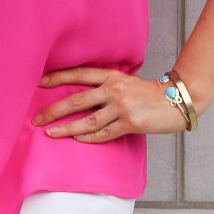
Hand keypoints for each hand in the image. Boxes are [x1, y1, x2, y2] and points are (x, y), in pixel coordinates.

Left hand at [32, 66, 189, 140]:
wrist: (177, 100)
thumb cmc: (149, 92)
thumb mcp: (127, 80)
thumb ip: (107, 84)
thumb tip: (83, 93)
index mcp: (112, 75)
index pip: (79, 74)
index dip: (58, 78)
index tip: (39, 82)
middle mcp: (114, 89)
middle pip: (77, 99)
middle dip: (54, 110)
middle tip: (37, 118)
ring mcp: (122, 106)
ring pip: (87, 121)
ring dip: (66, 128)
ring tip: (51, 133)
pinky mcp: (130, 123)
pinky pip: (104, 133)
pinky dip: (88, 138)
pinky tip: (77, 139)